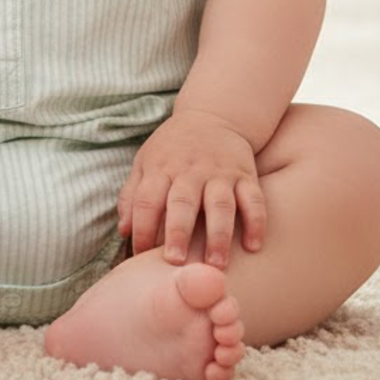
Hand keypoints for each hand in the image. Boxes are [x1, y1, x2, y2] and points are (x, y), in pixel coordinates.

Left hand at [118, 108, 265, 268]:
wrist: (212, 115)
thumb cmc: (172, 148)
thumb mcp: (145, 161)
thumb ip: (131, 195)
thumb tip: (124, 232)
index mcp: (161, 168)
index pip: (147, 200)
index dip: (142, 228)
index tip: (140, 256)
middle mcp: (190, 171)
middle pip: (183, 202)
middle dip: (179, 233)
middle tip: (177, 263)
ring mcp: (220, 173)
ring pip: (220, 204)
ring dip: (218, 235)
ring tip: (216, 264)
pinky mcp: (245, 175)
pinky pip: (254, 199)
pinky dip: (256, 222)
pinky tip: (253, 246)